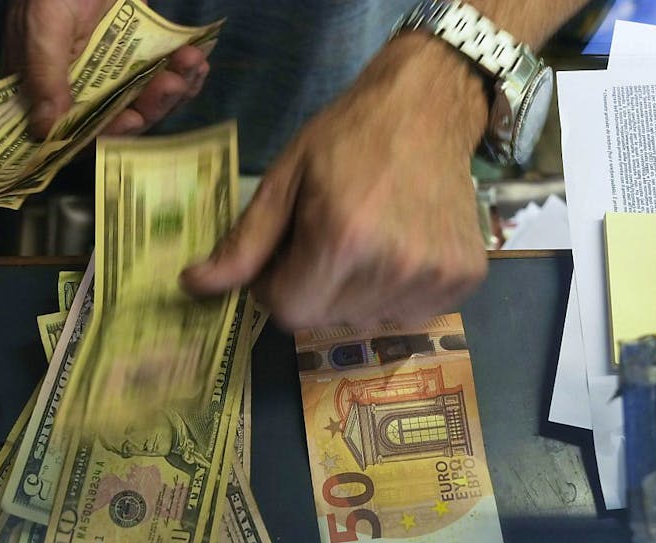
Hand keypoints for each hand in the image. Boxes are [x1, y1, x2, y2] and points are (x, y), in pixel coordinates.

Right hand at [5, 0, 209, 137]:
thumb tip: (45, 131)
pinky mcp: (138, 58)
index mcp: (49, 90)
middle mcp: (83, 89)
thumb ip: (46, 76)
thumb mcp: (44, 28)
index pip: (79, 130)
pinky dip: (183, 75)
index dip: (107, 134)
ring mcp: (113, 75)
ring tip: (191, 64)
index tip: (131, 121)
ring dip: (174, 89)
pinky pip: (163, 76)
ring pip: (147, 100)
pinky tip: (197, 65)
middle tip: (172, 84)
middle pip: (122, 119)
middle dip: (151, 106)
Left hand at [180, 35, 489, 329]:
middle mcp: (392, 267)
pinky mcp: (462, 280)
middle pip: (325, 319)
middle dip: (311, 289)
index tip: (286, 253)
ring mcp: (434, 277)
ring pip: (365, 320)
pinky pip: (407, 315)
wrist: (428, 108)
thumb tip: (193, 285)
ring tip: (364, 241)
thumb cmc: (348, 136)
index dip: (275, 286)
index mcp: (341, 239)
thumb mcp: (285, 178)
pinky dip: (391, 293)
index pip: (287, 312)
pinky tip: (397, 249)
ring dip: (351, 294)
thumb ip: (244, 241)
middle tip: (323, 241)